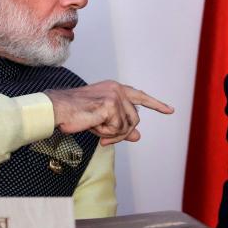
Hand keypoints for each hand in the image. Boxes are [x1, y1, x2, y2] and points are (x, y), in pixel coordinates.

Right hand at [45, 81, 173, 145]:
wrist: (57, 110)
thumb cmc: (75, 114)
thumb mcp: (102, 122)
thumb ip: (121, 127)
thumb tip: (138, 136)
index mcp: (114, 88)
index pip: (140, 96)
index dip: (155, 104)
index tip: (170, 110)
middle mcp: (117, 89)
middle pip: (135, 119)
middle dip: (122, 133)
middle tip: (105, 139)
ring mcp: (115, 95)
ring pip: (128, 125)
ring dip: (112, 134)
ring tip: (96, 129)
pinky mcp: (110, 104)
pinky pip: (117, 128)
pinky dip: (106, 133)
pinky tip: (94, 126)